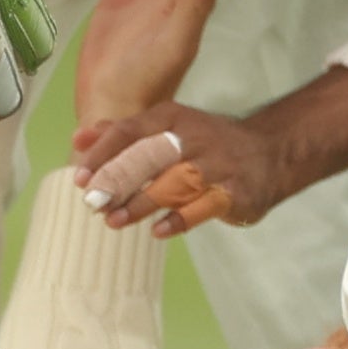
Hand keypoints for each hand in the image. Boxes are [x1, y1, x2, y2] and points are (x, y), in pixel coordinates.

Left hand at [72, 66, 347, 229]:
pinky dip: (180, 219)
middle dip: (117, 180)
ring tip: (114, 222)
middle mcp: (193, 136)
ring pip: (173, 183)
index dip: (102, 155)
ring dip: (141, 204)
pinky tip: (158, 231)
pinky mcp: (235, 190)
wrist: (269, 153)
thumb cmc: (204, 144)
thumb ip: (121, 133)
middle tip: (92, 203)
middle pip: (148, 156)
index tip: (80, 180)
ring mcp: (216, 164)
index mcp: (171, 117)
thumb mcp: (166, 128)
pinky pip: (204, 206)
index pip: (129, 132)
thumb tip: (78, 138)